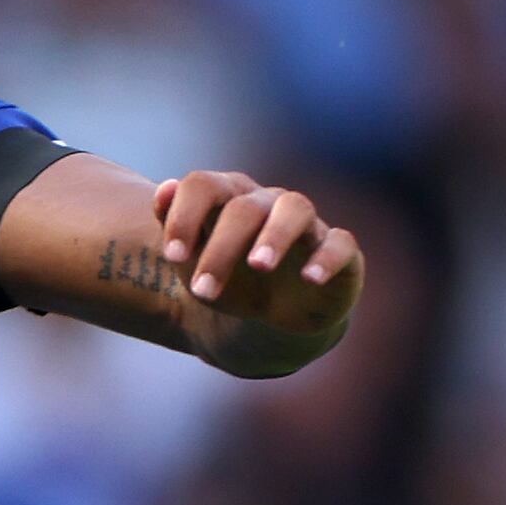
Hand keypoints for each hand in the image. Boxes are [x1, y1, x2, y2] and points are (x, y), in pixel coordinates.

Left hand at [155, 170, 361, 366]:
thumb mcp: (192, 260)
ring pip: (295, 210)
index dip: (185, 216)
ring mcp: (306, 226)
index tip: (173, 256)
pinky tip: (311, 278)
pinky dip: (327, 258)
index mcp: (228, 199)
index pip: (203, 185)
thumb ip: (173, 225)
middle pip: (244, 208)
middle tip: (204, 291)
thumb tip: (165, 188)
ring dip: (275, 236)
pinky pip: (340, 244)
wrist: (268, 319)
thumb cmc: (227, 278)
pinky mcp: (339, 252)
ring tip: (258, 265)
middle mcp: (268, 204)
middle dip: (221, 248)